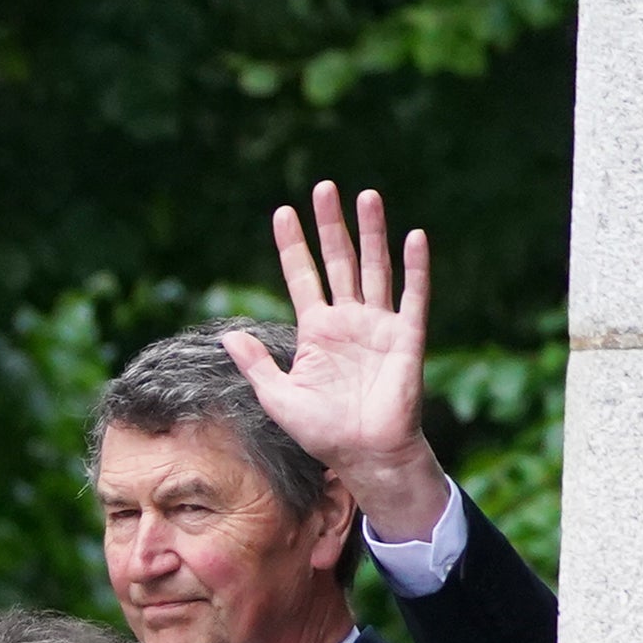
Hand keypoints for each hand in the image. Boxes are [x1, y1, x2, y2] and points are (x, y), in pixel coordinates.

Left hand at [226, 184, 447, 542]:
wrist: (362, 454)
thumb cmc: (321, 431)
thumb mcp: (277, 397)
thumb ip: (256, 364)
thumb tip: (228, 335)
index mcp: (316, 331)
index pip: (302, 277)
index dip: (292, 247)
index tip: (282, 213)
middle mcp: (348, 320)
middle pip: (338, 261)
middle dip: (331, 225)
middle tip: (324, 187)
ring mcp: (379, 325)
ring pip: (373, 268)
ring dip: (371, 233)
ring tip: (366, 196)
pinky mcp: (406, 337)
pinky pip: (412, 296)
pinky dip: (414, 267)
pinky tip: (412, 236)